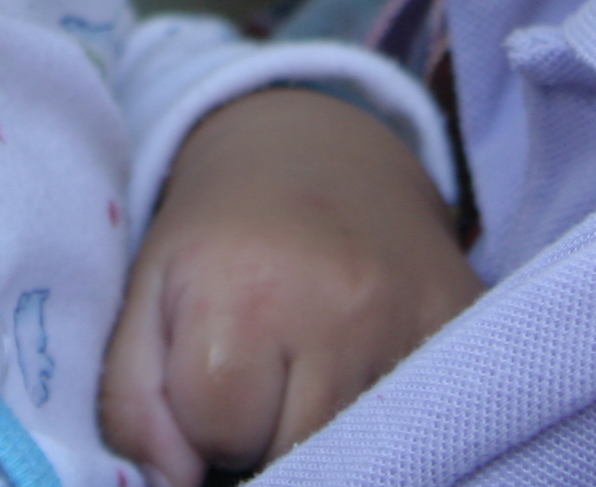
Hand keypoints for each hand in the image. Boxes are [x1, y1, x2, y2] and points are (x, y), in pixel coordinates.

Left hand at [99, 87, 482, 484]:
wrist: (317, 141)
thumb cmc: (220, 232)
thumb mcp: (148, 295)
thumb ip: (133, 404)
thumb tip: (178, 486)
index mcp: (246, 294)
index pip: (220, 433)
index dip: (205, 420)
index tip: (212, 377)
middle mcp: (339, 306)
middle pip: (293, 448)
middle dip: (266, 434)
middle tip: (262, 379)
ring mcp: (411, 315)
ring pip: (361, 443)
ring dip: (325, 426)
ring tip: (308, 373)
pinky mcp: (462, 315)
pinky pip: (428, 412)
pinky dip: (392, 406)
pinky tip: (365, 362)